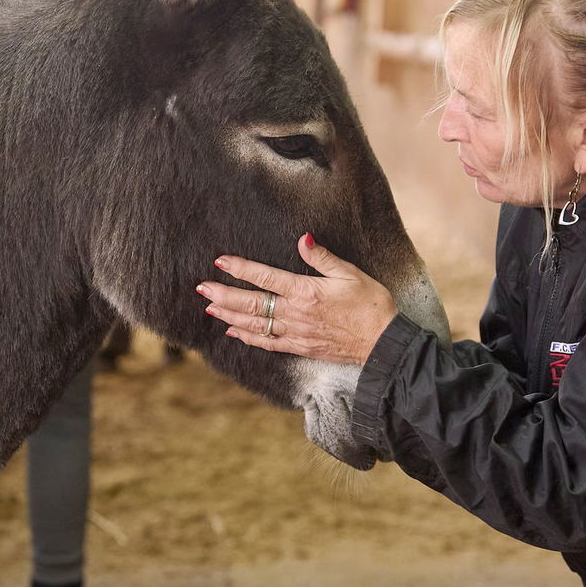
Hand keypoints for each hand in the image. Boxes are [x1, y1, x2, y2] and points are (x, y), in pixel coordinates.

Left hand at [197, 233, 398, 365]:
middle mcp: (294, 314)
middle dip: (223, 295)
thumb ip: (322, 257)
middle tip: (202, 288)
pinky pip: (268, 343)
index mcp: (305, 292)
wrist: (382, 343)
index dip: (240, 269)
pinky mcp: (299, 347)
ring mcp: (295, 333)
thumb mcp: (350, 274)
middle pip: (251, 304)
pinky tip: (233, 332)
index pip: (265, 278)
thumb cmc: (371, 305)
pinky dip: (248, 338)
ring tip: (210, 308)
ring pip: (254, 325)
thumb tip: (303, 239)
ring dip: (229, 316)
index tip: (220, 262)